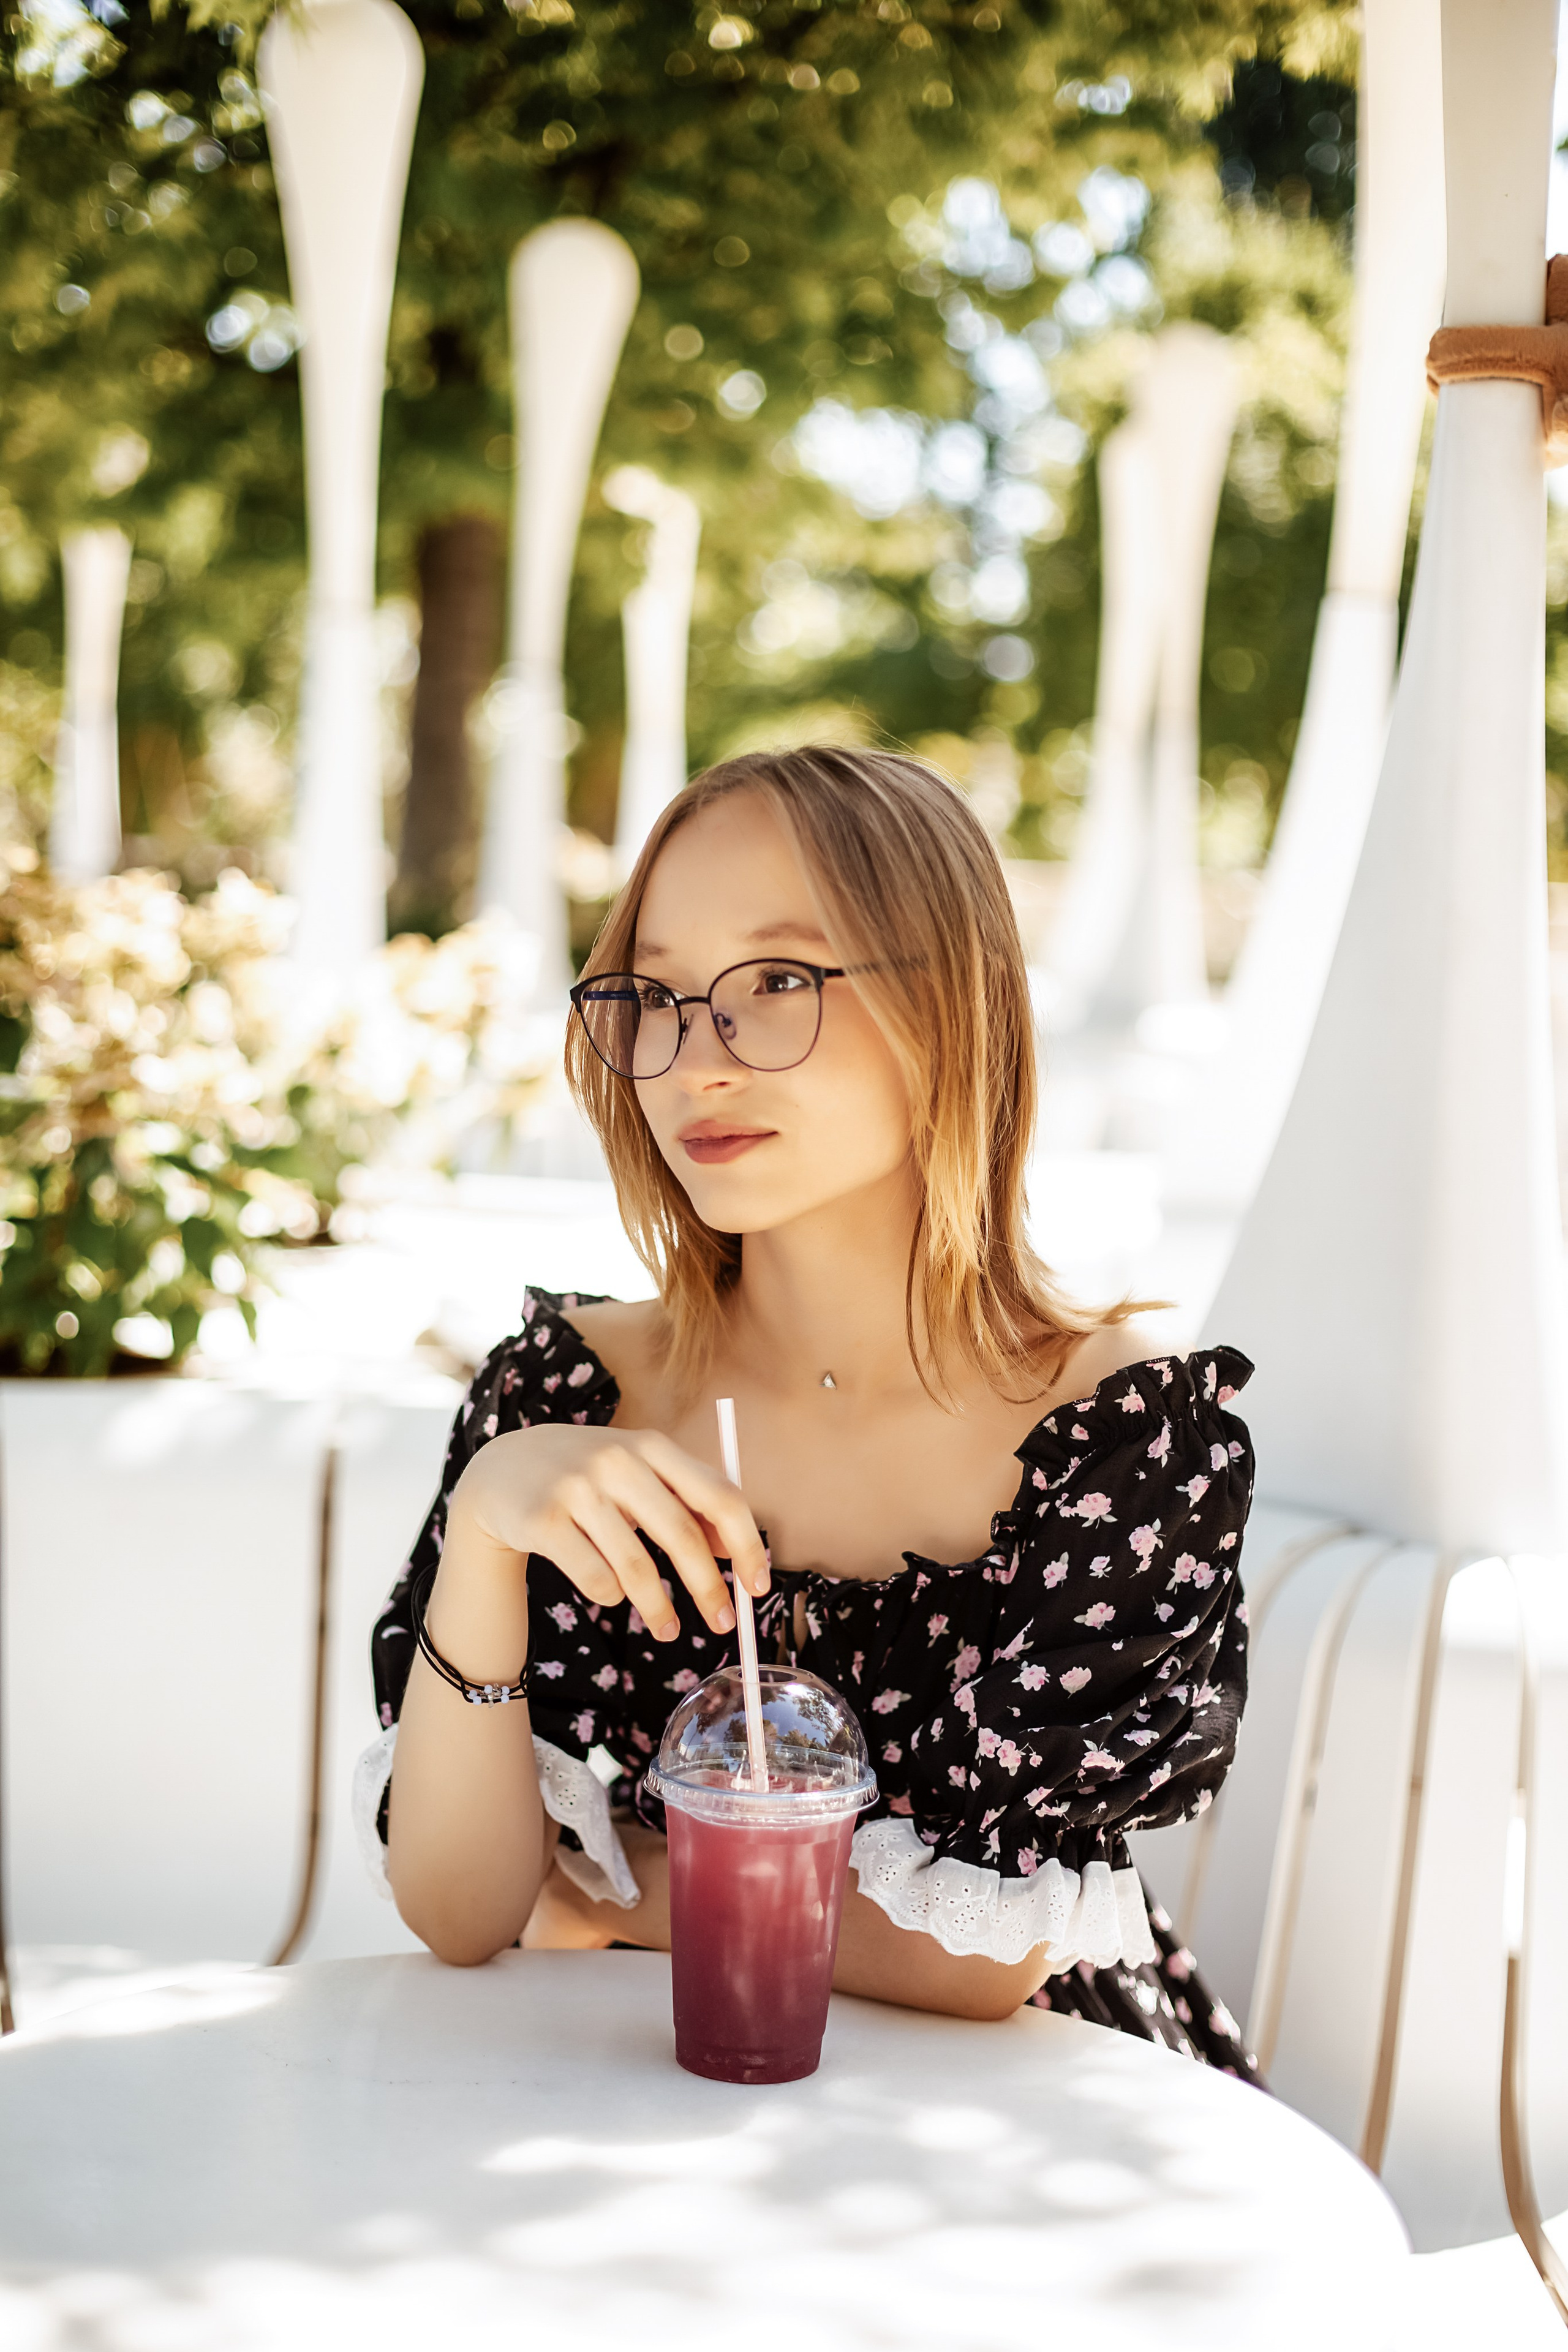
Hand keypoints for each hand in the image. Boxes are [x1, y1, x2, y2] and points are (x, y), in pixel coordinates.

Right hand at [449, 1423, 768, 1641]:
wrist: (501, 1469)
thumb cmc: (587, 1477)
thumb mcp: (639, 1475)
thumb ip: (686, 1504)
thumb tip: (737, 1551)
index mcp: (652, 1445)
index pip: (719, 1495)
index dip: (747, 1544)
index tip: (758, 1585)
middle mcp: (617, 1459)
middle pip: (682, 1535)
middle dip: (709, 1588)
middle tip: (725, 1624)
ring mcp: (576, 1488)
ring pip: (636, 1568)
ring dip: (660, 1608)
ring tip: (669, 1630)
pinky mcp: (542, 1521)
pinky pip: (595, 1580)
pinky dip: (611, 1597)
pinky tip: (611, 1596)